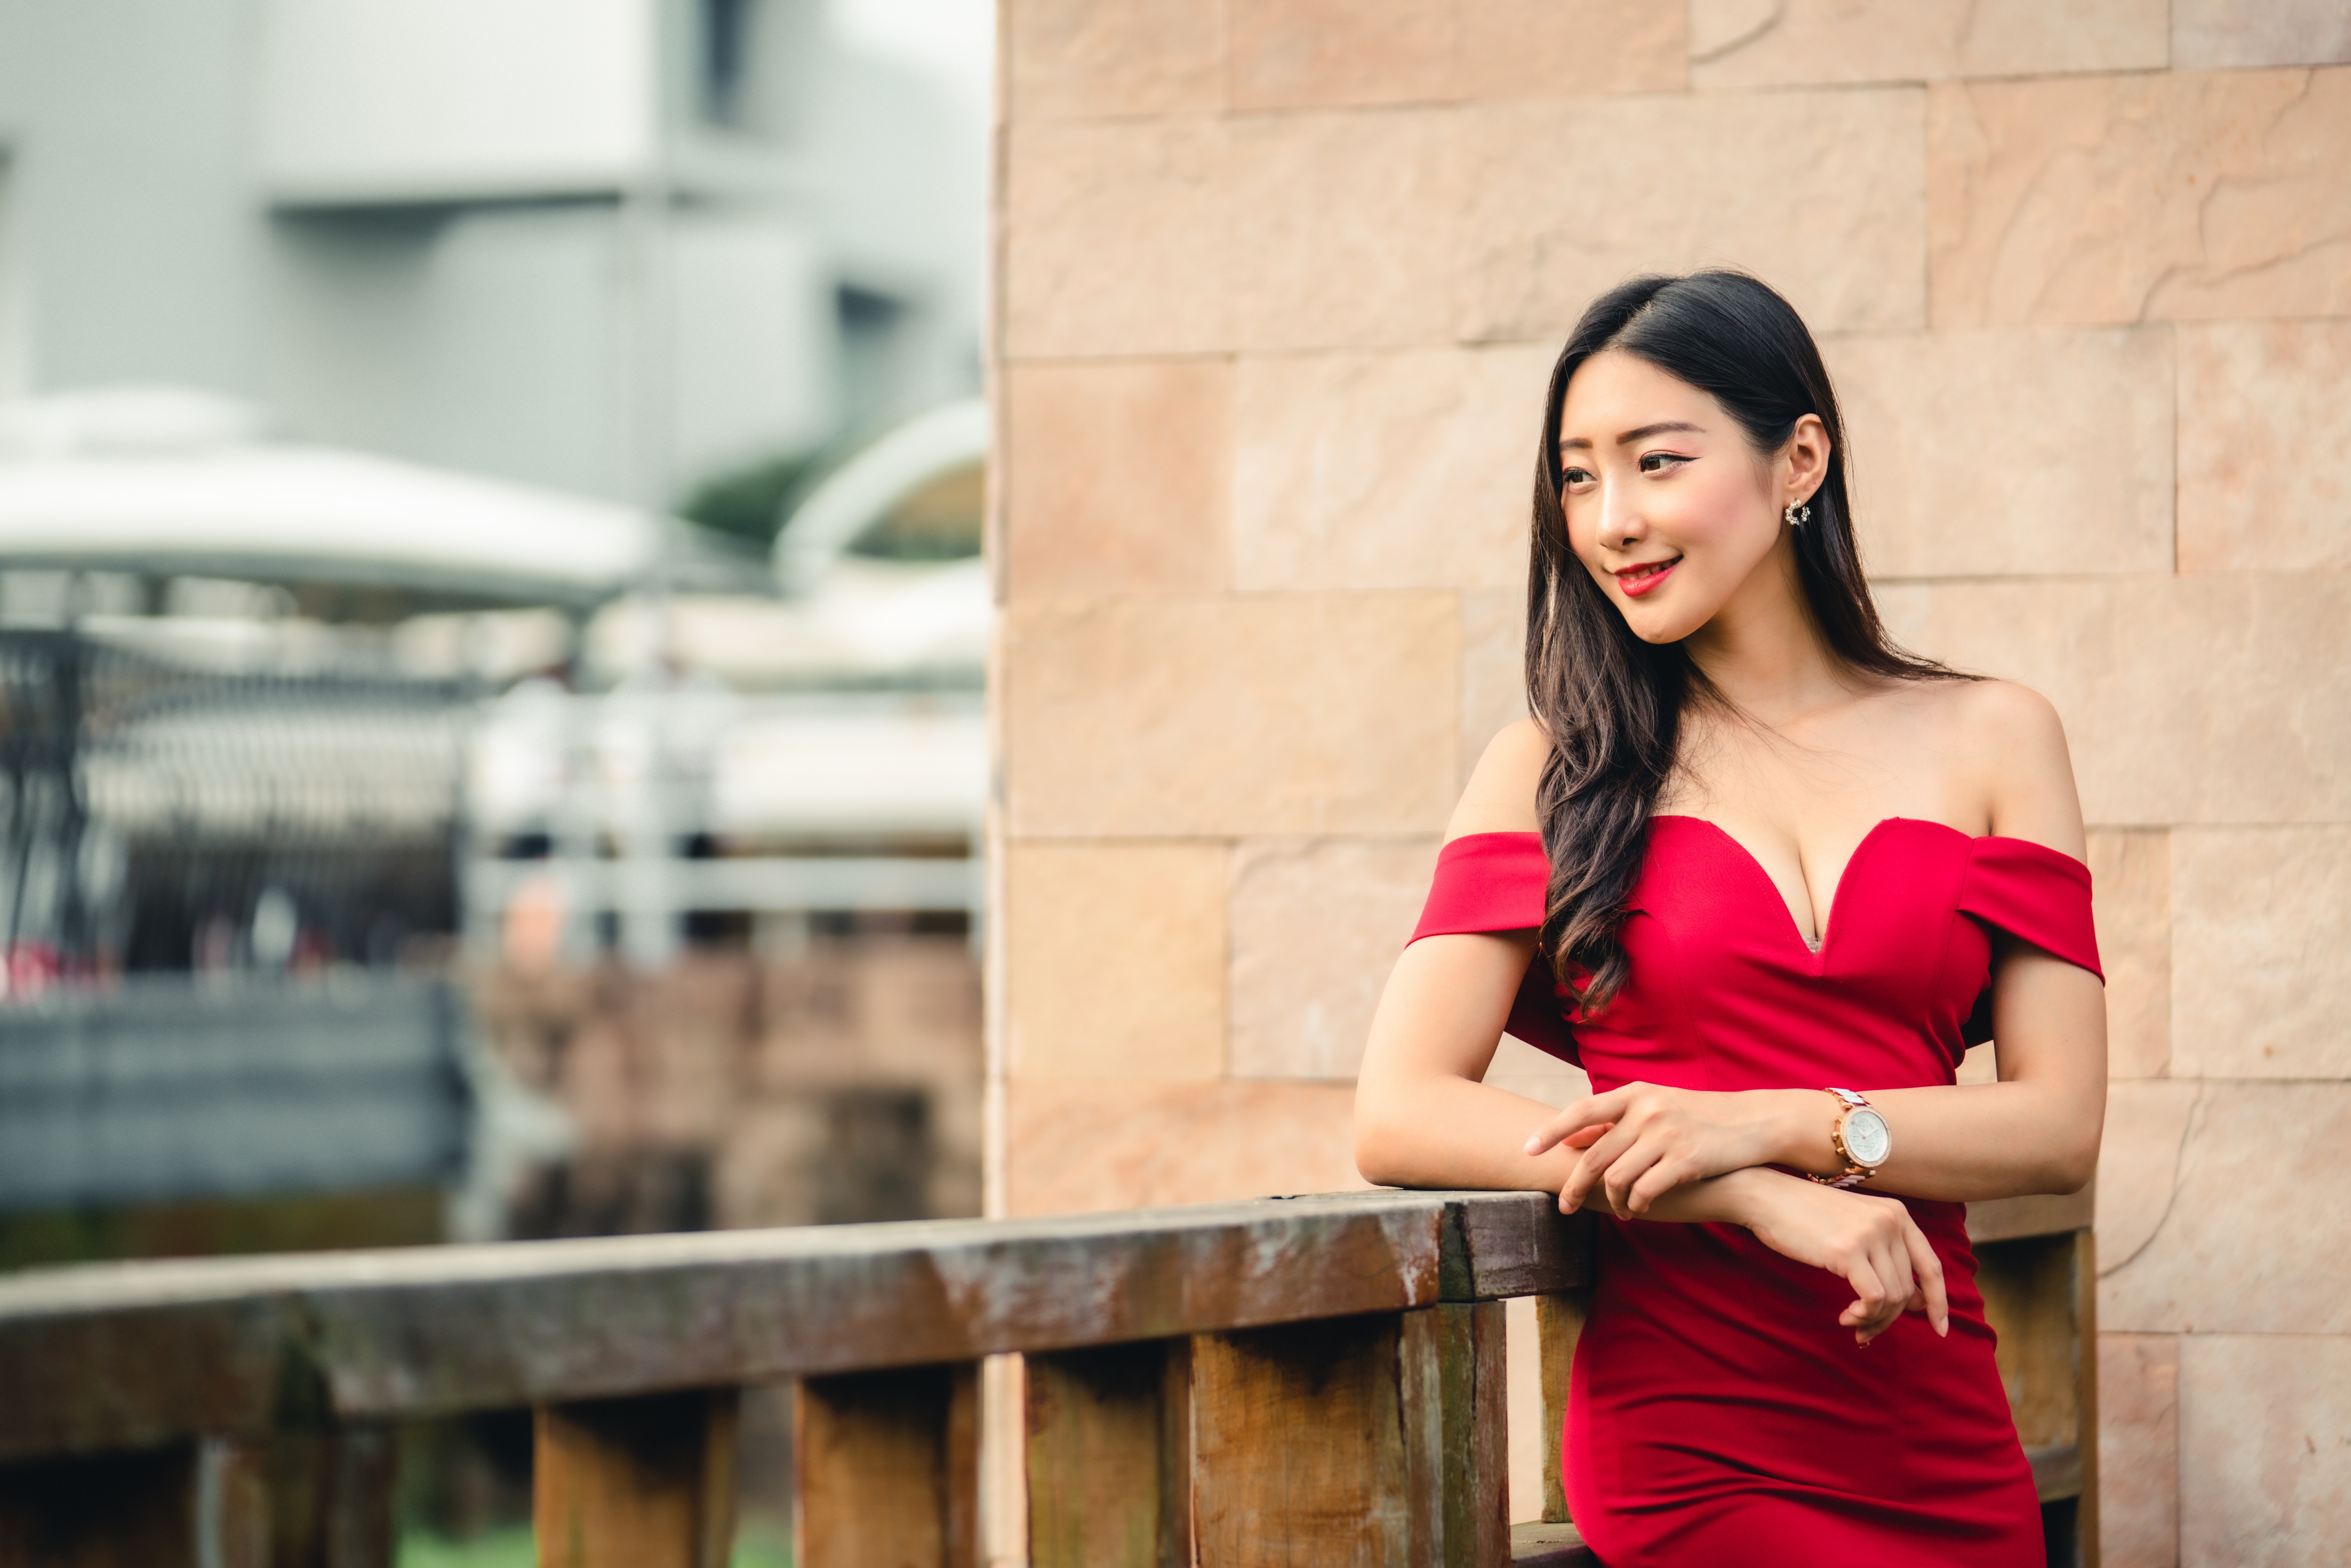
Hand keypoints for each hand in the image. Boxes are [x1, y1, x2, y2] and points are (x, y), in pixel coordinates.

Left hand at [1524, 1081, 1781, 1216]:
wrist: (1752, 1122)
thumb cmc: (1697, 1117)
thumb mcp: (1655, 1107)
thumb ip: (1615, 1120)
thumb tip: (1570, 1140)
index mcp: (1635, 1093)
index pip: (1580, 1111)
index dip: (1550, 1131)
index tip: (1527, 1151)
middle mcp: (1647, 1110)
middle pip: (1593, 1156)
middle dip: (1573, 1186)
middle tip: (1564, 1205)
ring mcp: (1666, 1134)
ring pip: (1616, 1179)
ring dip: (1611, 1202)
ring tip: (1617, 1211)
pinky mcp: (1686, 1160)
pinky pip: (1644, 1191)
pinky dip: (1635, 1206)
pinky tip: (1637, 1211)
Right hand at [1735, 1171, 1948, 1345]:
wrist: (1767, 1197)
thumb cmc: (1806, 1217)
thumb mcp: (1856, 1228)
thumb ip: (1886, 1256)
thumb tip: (1915, 1302)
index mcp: (1897, 1214)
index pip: (1930, 1266)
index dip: (1939, 1301)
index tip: (1939, 1329)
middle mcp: (1891, 1221)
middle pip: (1908, 1289)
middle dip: (1890, 1318)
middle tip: (1866, 1331)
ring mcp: (1870, 1234)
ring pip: (1893, 1298)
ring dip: (1873, 1320)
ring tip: (1852, 1323)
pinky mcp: (1848, 1250)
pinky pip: (1874, 1298)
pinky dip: (1864, 1315)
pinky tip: (1846, 1316)